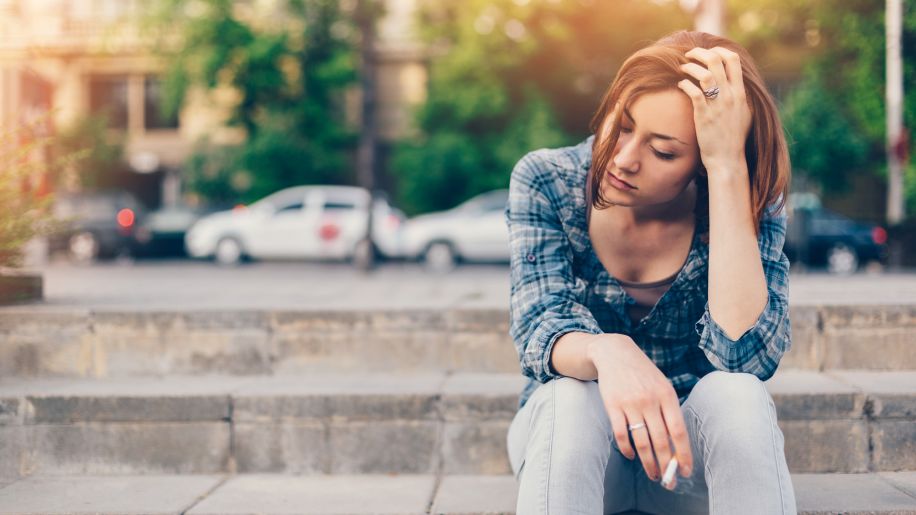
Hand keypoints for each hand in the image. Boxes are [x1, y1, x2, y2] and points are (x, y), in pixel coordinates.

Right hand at [587, 334, 692, 485]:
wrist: (615, 353)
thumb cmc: (643, 374)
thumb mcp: (662, 386)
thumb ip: (669, 412)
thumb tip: (675, 445)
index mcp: (667, 395)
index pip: (678, 432)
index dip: (683, 454)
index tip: (685, 471)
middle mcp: (650, 400)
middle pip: (660, 441)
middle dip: (665, 465)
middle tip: (668, 481)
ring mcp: (630, 403)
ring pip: (641, 441)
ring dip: (648, 462)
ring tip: (653, 474)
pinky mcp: (612, 405)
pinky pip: (621, 434)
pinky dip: (627, 449)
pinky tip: (631, 456)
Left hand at [677, 46, 751, 175]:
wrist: (727, 159)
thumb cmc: (734, 137)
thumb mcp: (744, 112)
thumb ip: (739, 94)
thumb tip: (734, 80)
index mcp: (740, 93)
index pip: (733, 59)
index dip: (719, 50)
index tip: (708, 51)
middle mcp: (730, 96)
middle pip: (716, 61)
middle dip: (700, 53)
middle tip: (689, 55)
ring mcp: (717, 106)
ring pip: (704, 75)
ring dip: (690, 67)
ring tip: (682, 68)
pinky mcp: (703, 116)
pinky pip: (693, 93)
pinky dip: (684, 84)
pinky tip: (680, 84)